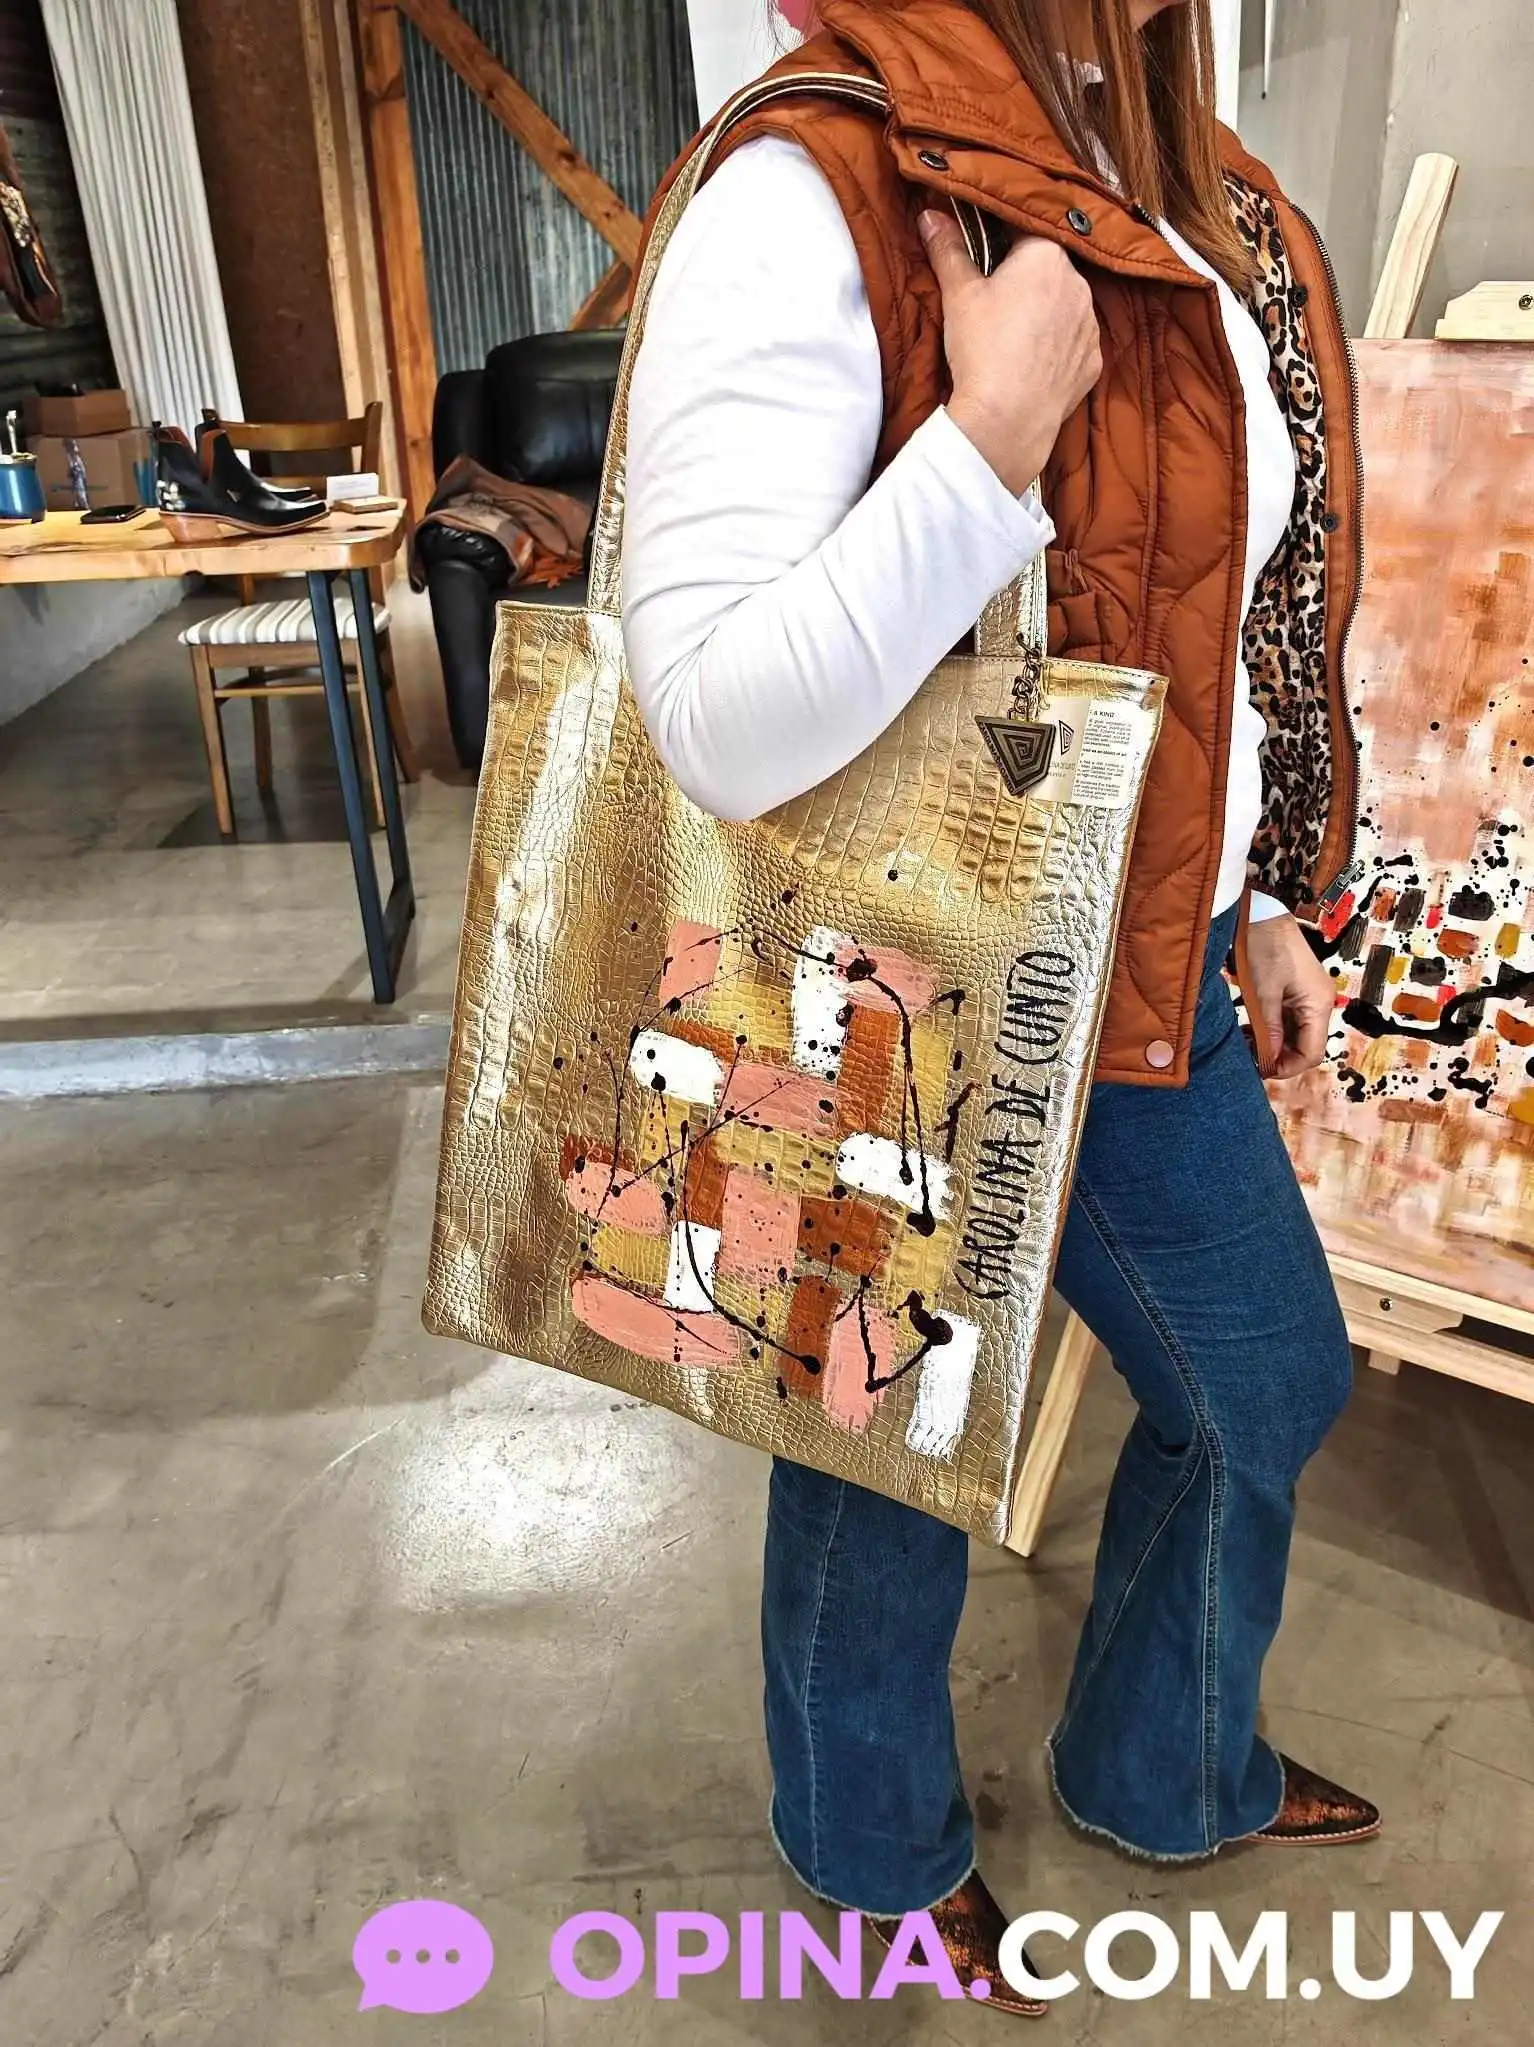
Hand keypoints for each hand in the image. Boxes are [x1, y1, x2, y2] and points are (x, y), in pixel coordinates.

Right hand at [919, 209, 1102, 494]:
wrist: (1007, 418)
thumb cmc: (982, 349)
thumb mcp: (958, 294)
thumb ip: (948, 249)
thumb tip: (930, 215)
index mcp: (1045, 254)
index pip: (1022, 231)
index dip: (999, 246)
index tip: (982, 267)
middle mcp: (1078, 282)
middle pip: (1047, 270)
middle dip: (1024, 281)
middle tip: (993, 308)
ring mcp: (1090, 325)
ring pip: (1064, 307)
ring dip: (1045, 314)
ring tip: (1014, 341)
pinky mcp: (1093, 361)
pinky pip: (1074, 344)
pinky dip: (1057, 349)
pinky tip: (1032, 364)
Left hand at [1244, 913, 1336, 1079]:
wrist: (1261, 913)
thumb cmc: (1264, 944)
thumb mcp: (1263, 992)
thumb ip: (1269, 1028)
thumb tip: (1270, 1058)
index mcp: (1318, 1003)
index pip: (1311, 1053)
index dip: (1286, 1066)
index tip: (1260, 1070)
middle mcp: (1319, 1002)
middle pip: (1305, 1045)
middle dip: (1277, 1055)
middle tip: (1248, 1057)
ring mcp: (1308, 996)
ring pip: (1295, 1034)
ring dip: (1272, 1043)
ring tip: (1245, 1042)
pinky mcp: (1296, 991)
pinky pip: (1288, 1020)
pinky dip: (1270, 1029)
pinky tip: (1251, 1029)